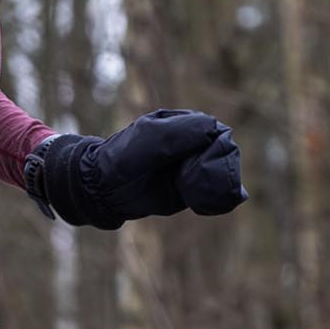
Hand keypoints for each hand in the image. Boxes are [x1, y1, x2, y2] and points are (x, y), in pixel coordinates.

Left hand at [103, 108, 246, 215]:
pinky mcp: (190, 189)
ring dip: (219, 184)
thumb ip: (180, 132)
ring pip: (224, 172)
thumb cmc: (124, 158)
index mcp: (183, 124)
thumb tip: (216, 129)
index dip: (213, 146)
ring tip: (196, 193)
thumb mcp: (150, 139)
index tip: (195, 161)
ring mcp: (192, 167)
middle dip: (217, 168)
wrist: (105, 190)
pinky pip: (216, 192)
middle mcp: (192, 143)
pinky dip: (219, 198)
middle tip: (193, 182)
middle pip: (224, 152)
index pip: (215, 130)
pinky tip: (210, 204)